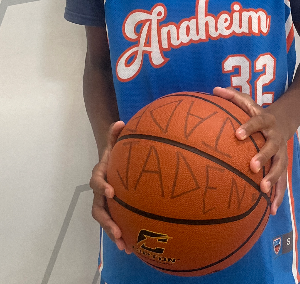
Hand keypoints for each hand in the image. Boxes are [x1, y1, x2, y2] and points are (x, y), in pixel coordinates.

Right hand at [89, 121, 130, 251]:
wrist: (112, 163)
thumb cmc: (116, 153)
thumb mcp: (115, 142)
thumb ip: (115, 133)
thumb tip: (120, 122)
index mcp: (100, 174)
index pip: (97, 181)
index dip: (102, 186)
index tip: (111, 192)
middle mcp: (99, 192)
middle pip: (98, 209)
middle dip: (106, 220)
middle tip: (117, 230)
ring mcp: (104, 203)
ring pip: (104, 220)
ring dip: (113, 233)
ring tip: (124, 245)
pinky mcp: (113, 211)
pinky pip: (114, 224)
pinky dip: (121, 236)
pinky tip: (131, 248)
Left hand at [213, 87, 287, 214]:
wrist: (283, 121)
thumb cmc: (258, 113)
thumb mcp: (248, 103)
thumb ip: (232, 96)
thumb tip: (214, 90)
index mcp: (266, 121)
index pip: (257, 122)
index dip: (248, 127)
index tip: (237, 134)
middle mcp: (275, 138)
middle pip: (271, 148)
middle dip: (263, 157)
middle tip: (252, 166)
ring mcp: (280, 154)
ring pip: (279, 167)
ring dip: (273, 179)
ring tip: (263, 190)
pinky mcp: (281, 166)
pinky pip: (281, 183)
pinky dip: (277, 197)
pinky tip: (271, 211)